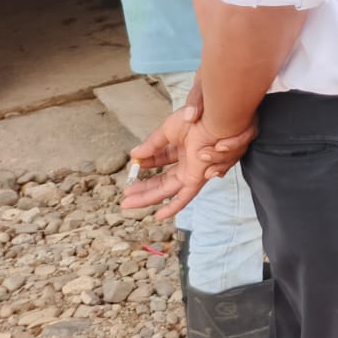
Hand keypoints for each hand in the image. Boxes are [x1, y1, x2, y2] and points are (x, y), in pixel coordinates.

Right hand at [121, 117, 257, 219]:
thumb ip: (152, 145)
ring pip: (167, 190)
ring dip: (147, 197)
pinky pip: (185, 197)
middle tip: (126, 194)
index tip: (133, 165)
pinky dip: (172, 207)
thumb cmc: (194, 121)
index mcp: (183, 147)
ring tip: (128, 203)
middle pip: (162, 179)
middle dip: (143, 187)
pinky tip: (158, 216)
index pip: (161, 159)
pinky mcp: (196, 179)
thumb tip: (134, 155)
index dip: (146, 163)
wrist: (211, 121)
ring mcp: (192, 172)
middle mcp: (188, 161)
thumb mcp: (167, 131)